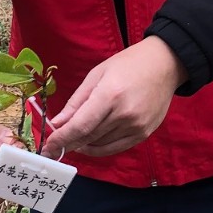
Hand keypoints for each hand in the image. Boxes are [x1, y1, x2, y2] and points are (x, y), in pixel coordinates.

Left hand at [43, 36, 184, 157]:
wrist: (165, 64)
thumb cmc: (128, 64)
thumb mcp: (97, 74)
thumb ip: (77, 101)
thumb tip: (57, 123)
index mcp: (110, 95)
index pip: (80, 126)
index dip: (61, 139)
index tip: (46, 147)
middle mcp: (125, 114)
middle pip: (89, 137)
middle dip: (69, 142)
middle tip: (54, 144)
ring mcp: (137, 126)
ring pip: (101, 145)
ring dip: (83, 145)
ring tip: (73, 139)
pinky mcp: (144, 133)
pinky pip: (116, 148)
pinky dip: (99, 148)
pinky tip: (90, 143)